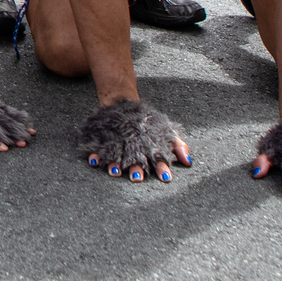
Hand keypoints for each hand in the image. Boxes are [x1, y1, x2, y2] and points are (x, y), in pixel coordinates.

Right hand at [77, 98, 191, 182]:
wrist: (122, 102)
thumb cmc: (147, 122)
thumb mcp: (166, 130)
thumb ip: (178, 145)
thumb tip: (188, 162)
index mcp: (151, 140)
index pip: (159, 154)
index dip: (162, 166)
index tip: (166, 178)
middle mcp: (134, 140)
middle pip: (136, 155)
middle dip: (137, 166)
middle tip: (138, 178)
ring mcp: (118, 138)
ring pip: (117, 151)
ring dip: (115, 163)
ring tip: (115, 173)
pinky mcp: (104, 136)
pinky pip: (98, 145)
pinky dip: (95, 154)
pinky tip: (94, 162)